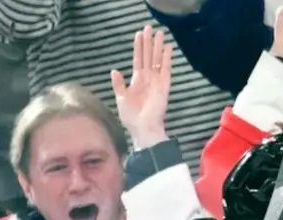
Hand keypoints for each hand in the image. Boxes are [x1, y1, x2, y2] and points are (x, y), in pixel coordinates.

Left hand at [111, 26, 171, 149]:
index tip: (139, 34)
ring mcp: (156, 81)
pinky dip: (166, 59)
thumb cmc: (131, 117)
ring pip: (157, 59)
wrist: (143, 128)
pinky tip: (168, 48)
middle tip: (150, 27)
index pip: (138, 59)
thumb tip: (115, 70)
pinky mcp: (163, 86)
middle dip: (149, 42)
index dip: (138, 47)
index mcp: (137, 80)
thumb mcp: (120, 98)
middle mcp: (148, 78)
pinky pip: (166, 69)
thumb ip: (119, 84)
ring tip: (160, 33)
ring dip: (158, 46)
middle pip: (149, 56)